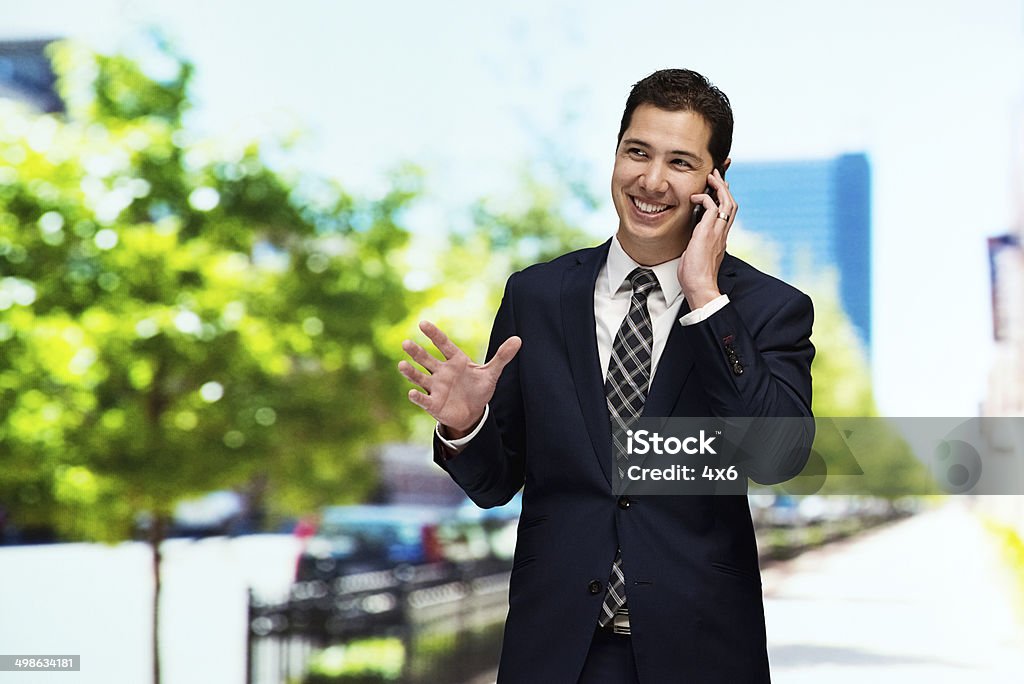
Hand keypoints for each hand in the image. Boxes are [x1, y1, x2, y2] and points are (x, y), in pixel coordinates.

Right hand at [398, 320, 521, 437]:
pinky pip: (423, 399)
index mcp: (455, 361)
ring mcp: (435, 387)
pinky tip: (411, 393)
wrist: (473, 412)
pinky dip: (417, 397)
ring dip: (410, 372)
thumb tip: (518, 339)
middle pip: (426, 359)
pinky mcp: (433, 403)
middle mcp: (442, 372)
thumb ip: (502, 356)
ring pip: (419, 377)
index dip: (434, 334)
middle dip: (416, 352)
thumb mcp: (491, 373)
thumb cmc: (479, 389)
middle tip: (406, 342)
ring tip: (401, 365)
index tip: (423, 323)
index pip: (443, 344)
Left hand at [680, 168, 736, 308]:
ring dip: (719, 187)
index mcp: (720, 237)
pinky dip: (704, 198)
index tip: (718, 186)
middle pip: (732, 203)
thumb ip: (697, 243)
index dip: (724, 197)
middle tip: (716, 174)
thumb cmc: (695, 276)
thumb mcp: (696, 254)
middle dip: (724, 187)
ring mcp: (717, 232)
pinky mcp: (708, 232)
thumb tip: (691, 239)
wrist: (699, 287)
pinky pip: (712, 208)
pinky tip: (694, 197)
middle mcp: (722, 233)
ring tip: (710, 177)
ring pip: (727, 202)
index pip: (728, 212)